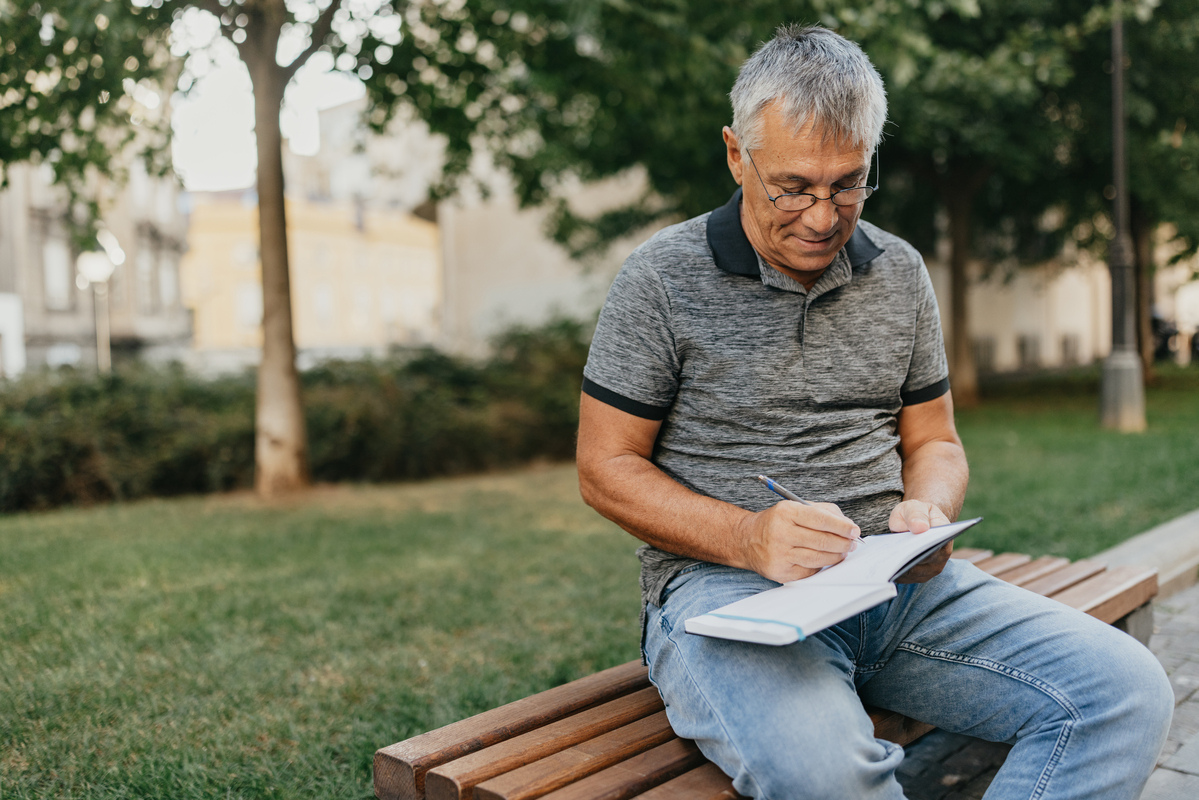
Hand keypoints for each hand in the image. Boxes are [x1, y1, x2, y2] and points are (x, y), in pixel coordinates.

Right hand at [738, 501, 860, 583]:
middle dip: (843, 543)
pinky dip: (821, 565)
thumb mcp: (795, 507)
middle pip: (822, 541)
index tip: (855, 530)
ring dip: (836, 556)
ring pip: (818, 558)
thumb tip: (848, 526)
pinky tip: (824, 559)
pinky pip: (810, 570)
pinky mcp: (781, 571)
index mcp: (786, 512)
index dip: (841, 526)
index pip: (820, 520)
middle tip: (852, 543)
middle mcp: (781, 533)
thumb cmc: (777, 522)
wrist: (747, 540)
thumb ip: (824, 512)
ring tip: (843, 552)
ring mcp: (779, 554)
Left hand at [889, 500, 952, 582]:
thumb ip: (916, 514)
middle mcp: (943, 553)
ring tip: (885, 562)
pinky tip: (885, 566)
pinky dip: (896, 573)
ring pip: (915, 572)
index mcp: (945, 533)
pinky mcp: (922, 575)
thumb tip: (919, 527)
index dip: (922, 547)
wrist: (917, 522)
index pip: (937, 544)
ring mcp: (934, 567)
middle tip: (889, 558)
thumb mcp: (914, 506)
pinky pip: (908, 577)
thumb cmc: (915, 513)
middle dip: (907, 559)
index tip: (906, 547)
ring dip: (900, 568)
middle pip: (924, 561)